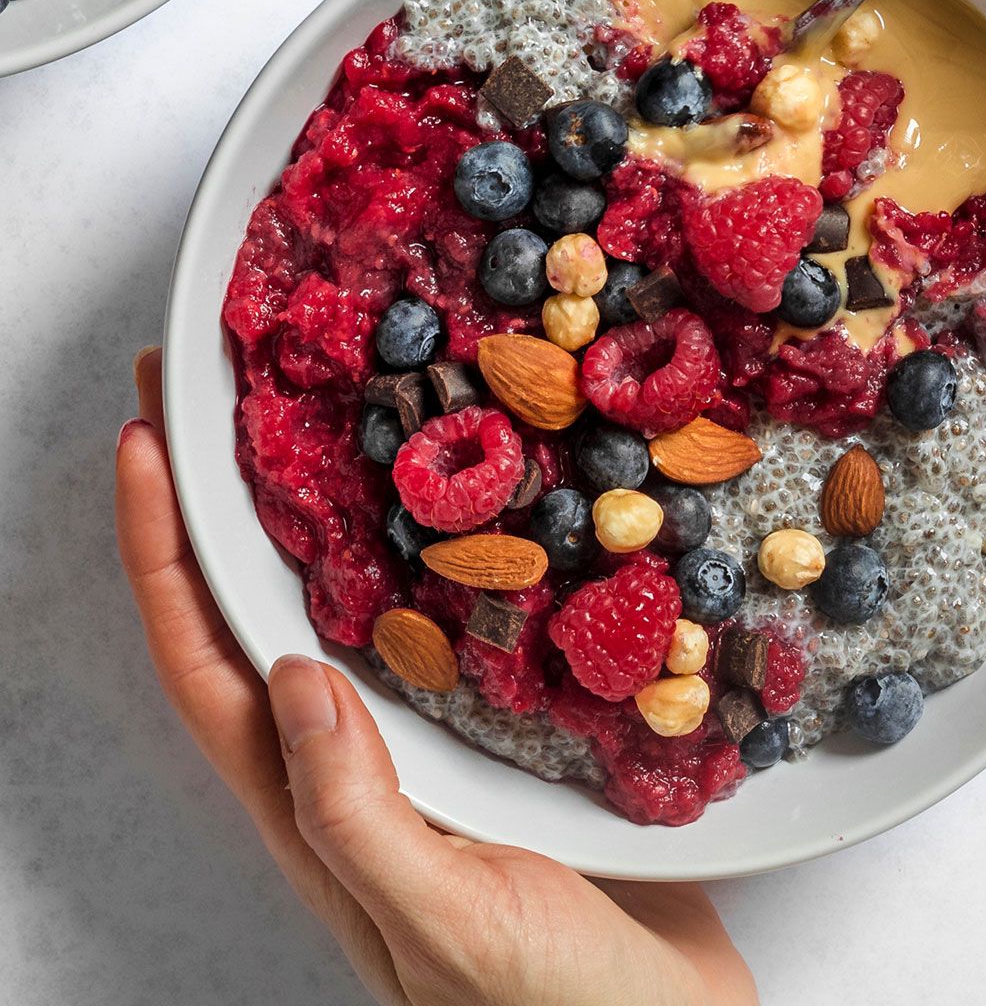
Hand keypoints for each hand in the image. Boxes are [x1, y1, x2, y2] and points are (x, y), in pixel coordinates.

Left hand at [115, 347, 756, 1005]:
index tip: (144, 446)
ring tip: (315, 422)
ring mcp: (432, 745)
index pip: (206, 667)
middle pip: (257, 615)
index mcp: (319, 809)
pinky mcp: (505, 732)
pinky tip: (458, 504)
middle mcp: (360, 763)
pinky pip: (444, 624)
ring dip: (316, 516)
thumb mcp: (449, 926)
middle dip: (217, 506)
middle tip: (205, 395)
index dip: (160, 556)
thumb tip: (292, 675)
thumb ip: (360, 819)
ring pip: (350, 608)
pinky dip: (428, 555)